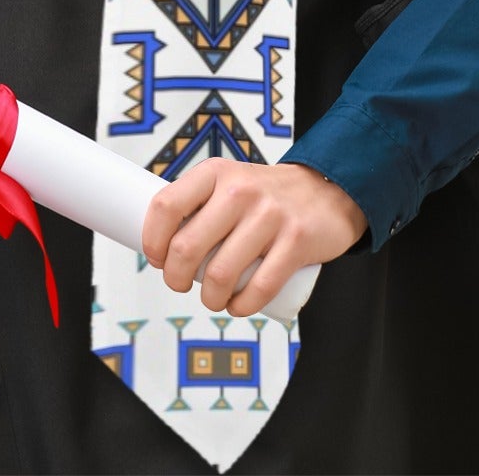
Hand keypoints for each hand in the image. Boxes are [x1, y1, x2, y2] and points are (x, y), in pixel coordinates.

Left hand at [140, 159, 367, 317]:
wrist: (326, 190)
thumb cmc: (265, 194)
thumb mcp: (227, 181)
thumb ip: (199, 203)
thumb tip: (162, 241)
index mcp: (214, 173)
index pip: (166, 205)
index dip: (152, 239)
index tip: (155, 258)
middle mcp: (239, 190)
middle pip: (187, 246)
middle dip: (174, 277)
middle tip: (178, 284)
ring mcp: (269, 216)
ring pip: (220, 273)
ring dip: (209, 298)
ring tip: (211, 298)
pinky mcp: (296, 242)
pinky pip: (260, 287)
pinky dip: (242, 306)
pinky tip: (236, 306)